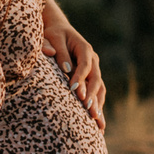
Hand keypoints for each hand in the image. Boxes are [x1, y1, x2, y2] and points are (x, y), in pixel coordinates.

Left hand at [39, 5, 106, 128]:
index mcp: (84, 48)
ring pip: (100, 88)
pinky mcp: (91, 79)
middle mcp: (93, 60)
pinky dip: (98, 107)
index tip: (74, 90)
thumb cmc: (53, 35)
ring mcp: (94, 70)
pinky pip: (98, 94)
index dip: (81, 77)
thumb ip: (58, 52)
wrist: (60, 31)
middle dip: (93, 95)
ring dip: (99, 104)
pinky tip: (99, 123)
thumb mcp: (53, 38)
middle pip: (96, 79)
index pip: (85, 64)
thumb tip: (65, 69)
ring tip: (97, 121)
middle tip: (88, 110)